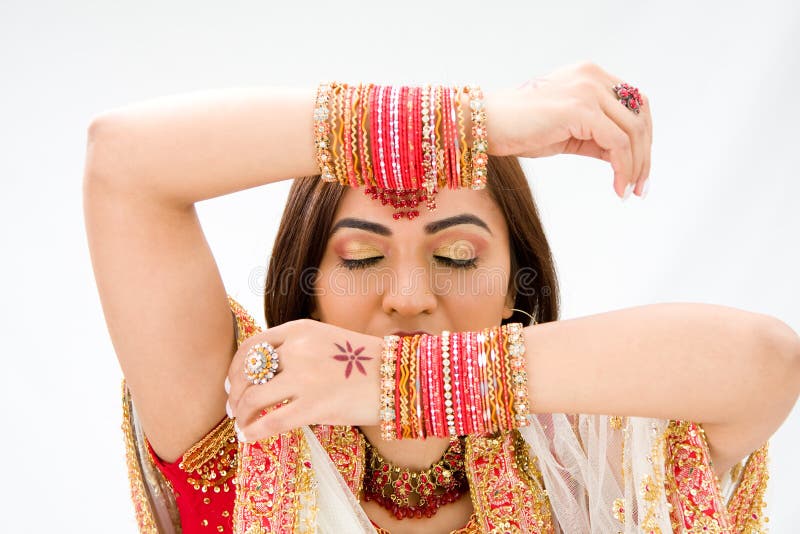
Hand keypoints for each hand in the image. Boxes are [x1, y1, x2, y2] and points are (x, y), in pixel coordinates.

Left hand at [225, 318, 383, 441]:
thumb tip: (265, 372)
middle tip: (234, 408)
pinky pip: (271, 422)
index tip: (234, 384)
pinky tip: (249, 437)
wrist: (398, 377)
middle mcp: (297, 349)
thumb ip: (297, 349)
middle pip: (249, 372)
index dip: (237, 367)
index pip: (253, 345)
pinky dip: (253, 431)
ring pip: (254, 398)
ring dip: (242, 414)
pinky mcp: (314, 406)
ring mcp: (304, 378)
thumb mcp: (326, 340)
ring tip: (242, 424)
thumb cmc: (363, 363)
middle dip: (236, 394)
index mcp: (299, 330)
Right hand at [486, 61, 652, 198]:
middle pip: (640, 116)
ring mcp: (587, 90)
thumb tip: (624, 158)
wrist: (484, 124)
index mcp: (590, 76)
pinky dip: (622, 169)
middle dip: (644, 155)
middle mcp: (592, 77)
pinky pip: (616, 143)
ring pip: (632, 131)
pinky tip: (617, 188)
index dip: (644, 138)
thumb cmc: (518, 129)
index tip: (640, 171)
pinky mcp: (579, 109)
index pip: (635, 104)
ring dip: (636, 166)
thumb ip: (596, 137)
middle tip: (641, 188)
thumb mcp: (567, 132)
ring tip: (628, 191)